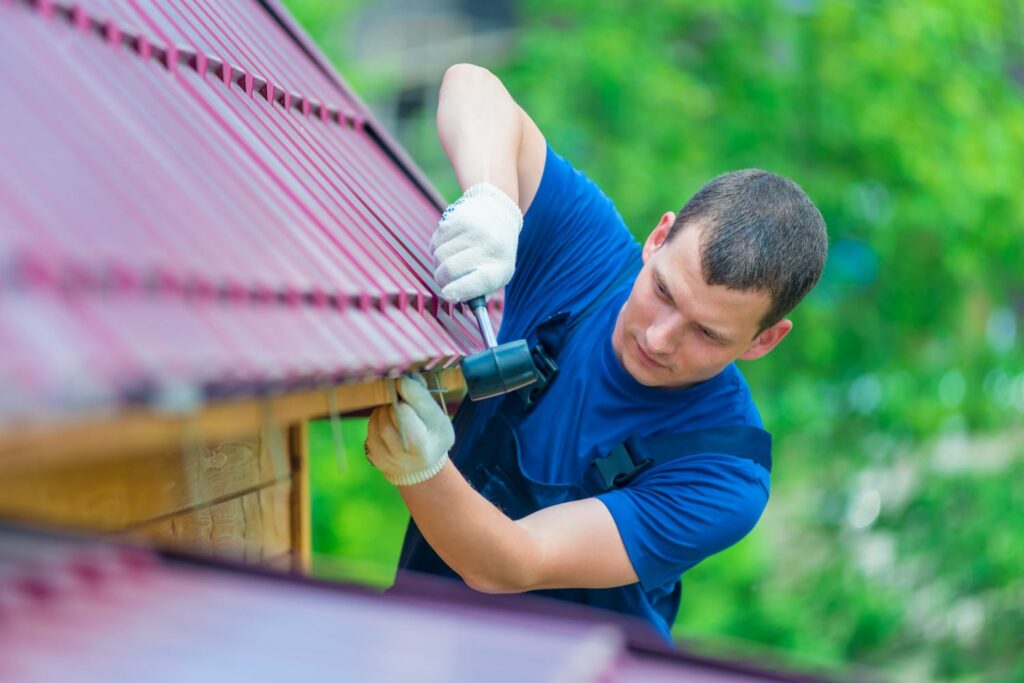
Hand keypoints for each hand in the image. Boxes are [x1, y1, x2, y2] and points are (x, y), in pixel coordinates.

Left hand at [365, 375, 454, 485]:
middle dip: (396, 400)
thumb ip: (424, 400)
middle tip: (401, 396)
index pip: (407, 416)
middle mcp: (404, 457)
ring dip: (386, 408)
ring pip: (379, 420)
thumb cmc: (432, 435)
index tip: (404, 381)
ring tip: (396, 409)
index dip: (407, 394)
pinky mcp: (374, 456)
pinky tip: (389, 420)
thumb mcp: (438, 419)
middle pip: (392, 416)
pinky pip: (371, 428)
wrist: (420, 467)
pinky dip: (379, 418)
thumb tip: (406, 377)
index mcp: (424, 447)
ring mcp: (386, 458)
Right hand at [431, 182, 522, 302]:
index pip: (476, 283)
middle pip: (449, 270)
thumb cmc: (494, 255)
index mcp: (500, 267)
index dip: (457, 292)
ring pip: (439, 256)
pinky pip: (436, 242)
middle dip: (441, 280)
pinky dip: (436, 249)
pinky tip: (448, 247)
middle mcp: (489, 247)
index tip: (447, 295)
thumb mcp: (496, 276)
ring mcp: (474, 231)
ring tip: (450, 260)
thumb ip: (479, 293)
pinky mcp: (460, 219)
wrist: (499, 216)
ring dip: (438, 264)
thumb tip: (457, 300)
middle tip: (443, 280)